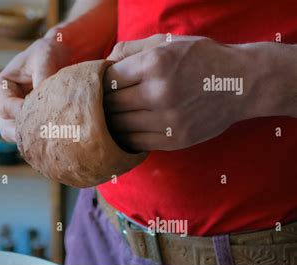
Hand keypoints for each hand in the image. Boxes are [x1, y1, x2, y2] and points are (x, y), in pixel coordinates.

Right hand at [0, 37, 71, 140]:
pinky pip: (31, 139)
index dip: (20, 113)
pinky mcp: (28, 125)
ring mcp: (14, 118)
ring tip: (54, 137)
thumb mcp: (44, 56)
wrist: (58, 57)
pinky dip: (42, 139)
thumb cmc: (46, 52)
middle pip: (7, 128)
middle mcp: (3, 106)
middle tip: (47, 133)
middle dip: (26, 131)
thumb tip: (43, 96)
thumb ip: (42, 75)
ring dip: (35, 138)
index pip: (4, 107)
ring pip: (18, 137)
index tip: (40, 113)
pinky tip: (58, 137)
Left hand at [104, 34, 253, 151]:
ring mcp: (167, 120)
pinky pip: (135, 142)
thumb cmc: (200, 58)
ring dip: (112, 121)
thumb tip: (102, 65)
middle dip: (104, 103)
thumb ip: (130, 50)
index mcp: (155, 64)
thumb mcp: (166, 42)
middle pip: (110, 105)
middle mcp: (159, 93)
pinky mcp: (174, 140)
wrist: (242, 84)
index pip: (108, 80)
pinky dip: (125, 136)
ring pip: (119, 126)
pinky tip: (128, 128)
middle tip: (105, 102)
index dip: (102, 82)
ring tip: (114, 115)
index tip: (104, 84)